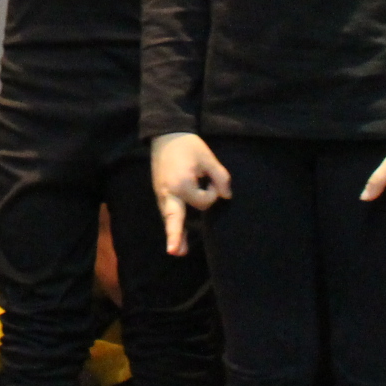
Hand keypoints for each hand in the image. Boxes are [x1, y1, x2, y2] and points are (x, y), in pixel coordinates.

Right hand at [149, 132, 230, 255]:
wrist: (166, 134)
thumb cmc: (188, 145)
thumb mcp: (208, 158)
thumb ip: (220, 177)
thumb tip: (227, 196)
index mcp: (182, 184)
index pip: (203, 202)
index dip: (212, 193)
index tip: (210, 180)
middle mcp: (169, 192)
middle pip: (173, 218)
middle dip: (175, 235)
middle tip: (176, 252)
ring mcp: (161, 193)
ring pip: (168, 217)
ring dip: (174, 233)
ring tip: (177, 251)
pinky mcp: (159, 192)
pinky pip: (166, 212)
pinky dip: (171, 224)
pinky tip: (175, 238)